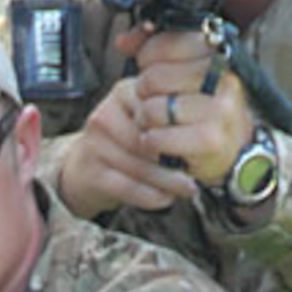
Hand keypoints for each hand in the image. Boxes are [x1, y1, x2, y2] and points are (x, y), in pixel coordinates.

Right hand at [59, 72, 198, 218]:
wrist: (86, 168)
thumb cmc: (129, 142)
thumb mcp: (146, 119)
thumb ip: (169, 121)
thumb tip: (204, 138)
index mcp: (124, 92)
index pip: (156, 109)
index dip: (179, 130)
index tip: (200, 145)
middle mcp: (105, 114)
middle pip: (147, 140)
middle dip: (175, 160)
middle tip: (199, 173)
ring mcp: (94, 145)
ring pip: (139, 166)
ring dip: (167, 182)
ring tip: (188, 188)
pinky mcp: (91, 173)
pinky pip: (127, 187)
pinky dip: (151, 196)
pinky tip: (166, 199)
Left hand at [131, 29, 255, 189]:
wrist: (232, 144)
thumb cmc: (200, 102)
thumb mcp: (183, 68)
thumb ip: (152, 48)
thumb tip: (123, 41)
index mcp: (217, 53)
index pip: (166, 44)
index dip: (147, 56)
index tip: (150, 66)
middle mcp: (223, 79)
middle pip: (154, 78)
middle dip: (144, 91)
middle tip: (155, 99)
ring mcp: (219, 110)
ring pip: (153, 110)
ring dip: (145, 119)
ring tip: (157, 122)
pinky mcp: (210, 140)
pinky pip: (157, 138)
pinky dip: (151, 141)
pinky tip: (160, 140)